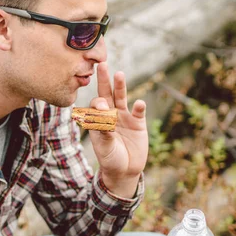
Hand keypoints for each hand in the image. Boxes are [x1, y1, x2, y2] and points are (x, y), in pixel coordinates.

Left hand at [89, 62, 148, 197]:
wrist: (125, 171)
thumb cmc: (110, 159)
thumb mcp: (105, 147)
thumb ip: (104, 131)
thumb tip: (104, 114)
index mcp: (98, 120)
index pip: (96, 105)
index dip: (98, 103)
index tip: (102, 106)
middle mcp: (110, 115)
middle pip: (107, 94)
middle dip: (104, 80)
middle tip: (102, 64)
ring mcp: (124, 117)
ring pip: (122, 98)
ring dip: (121, 86)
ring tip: (119, 74)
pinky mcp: (138, 123)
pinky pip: (138, 112)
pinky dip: (140, 107)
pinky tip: (140, 104)